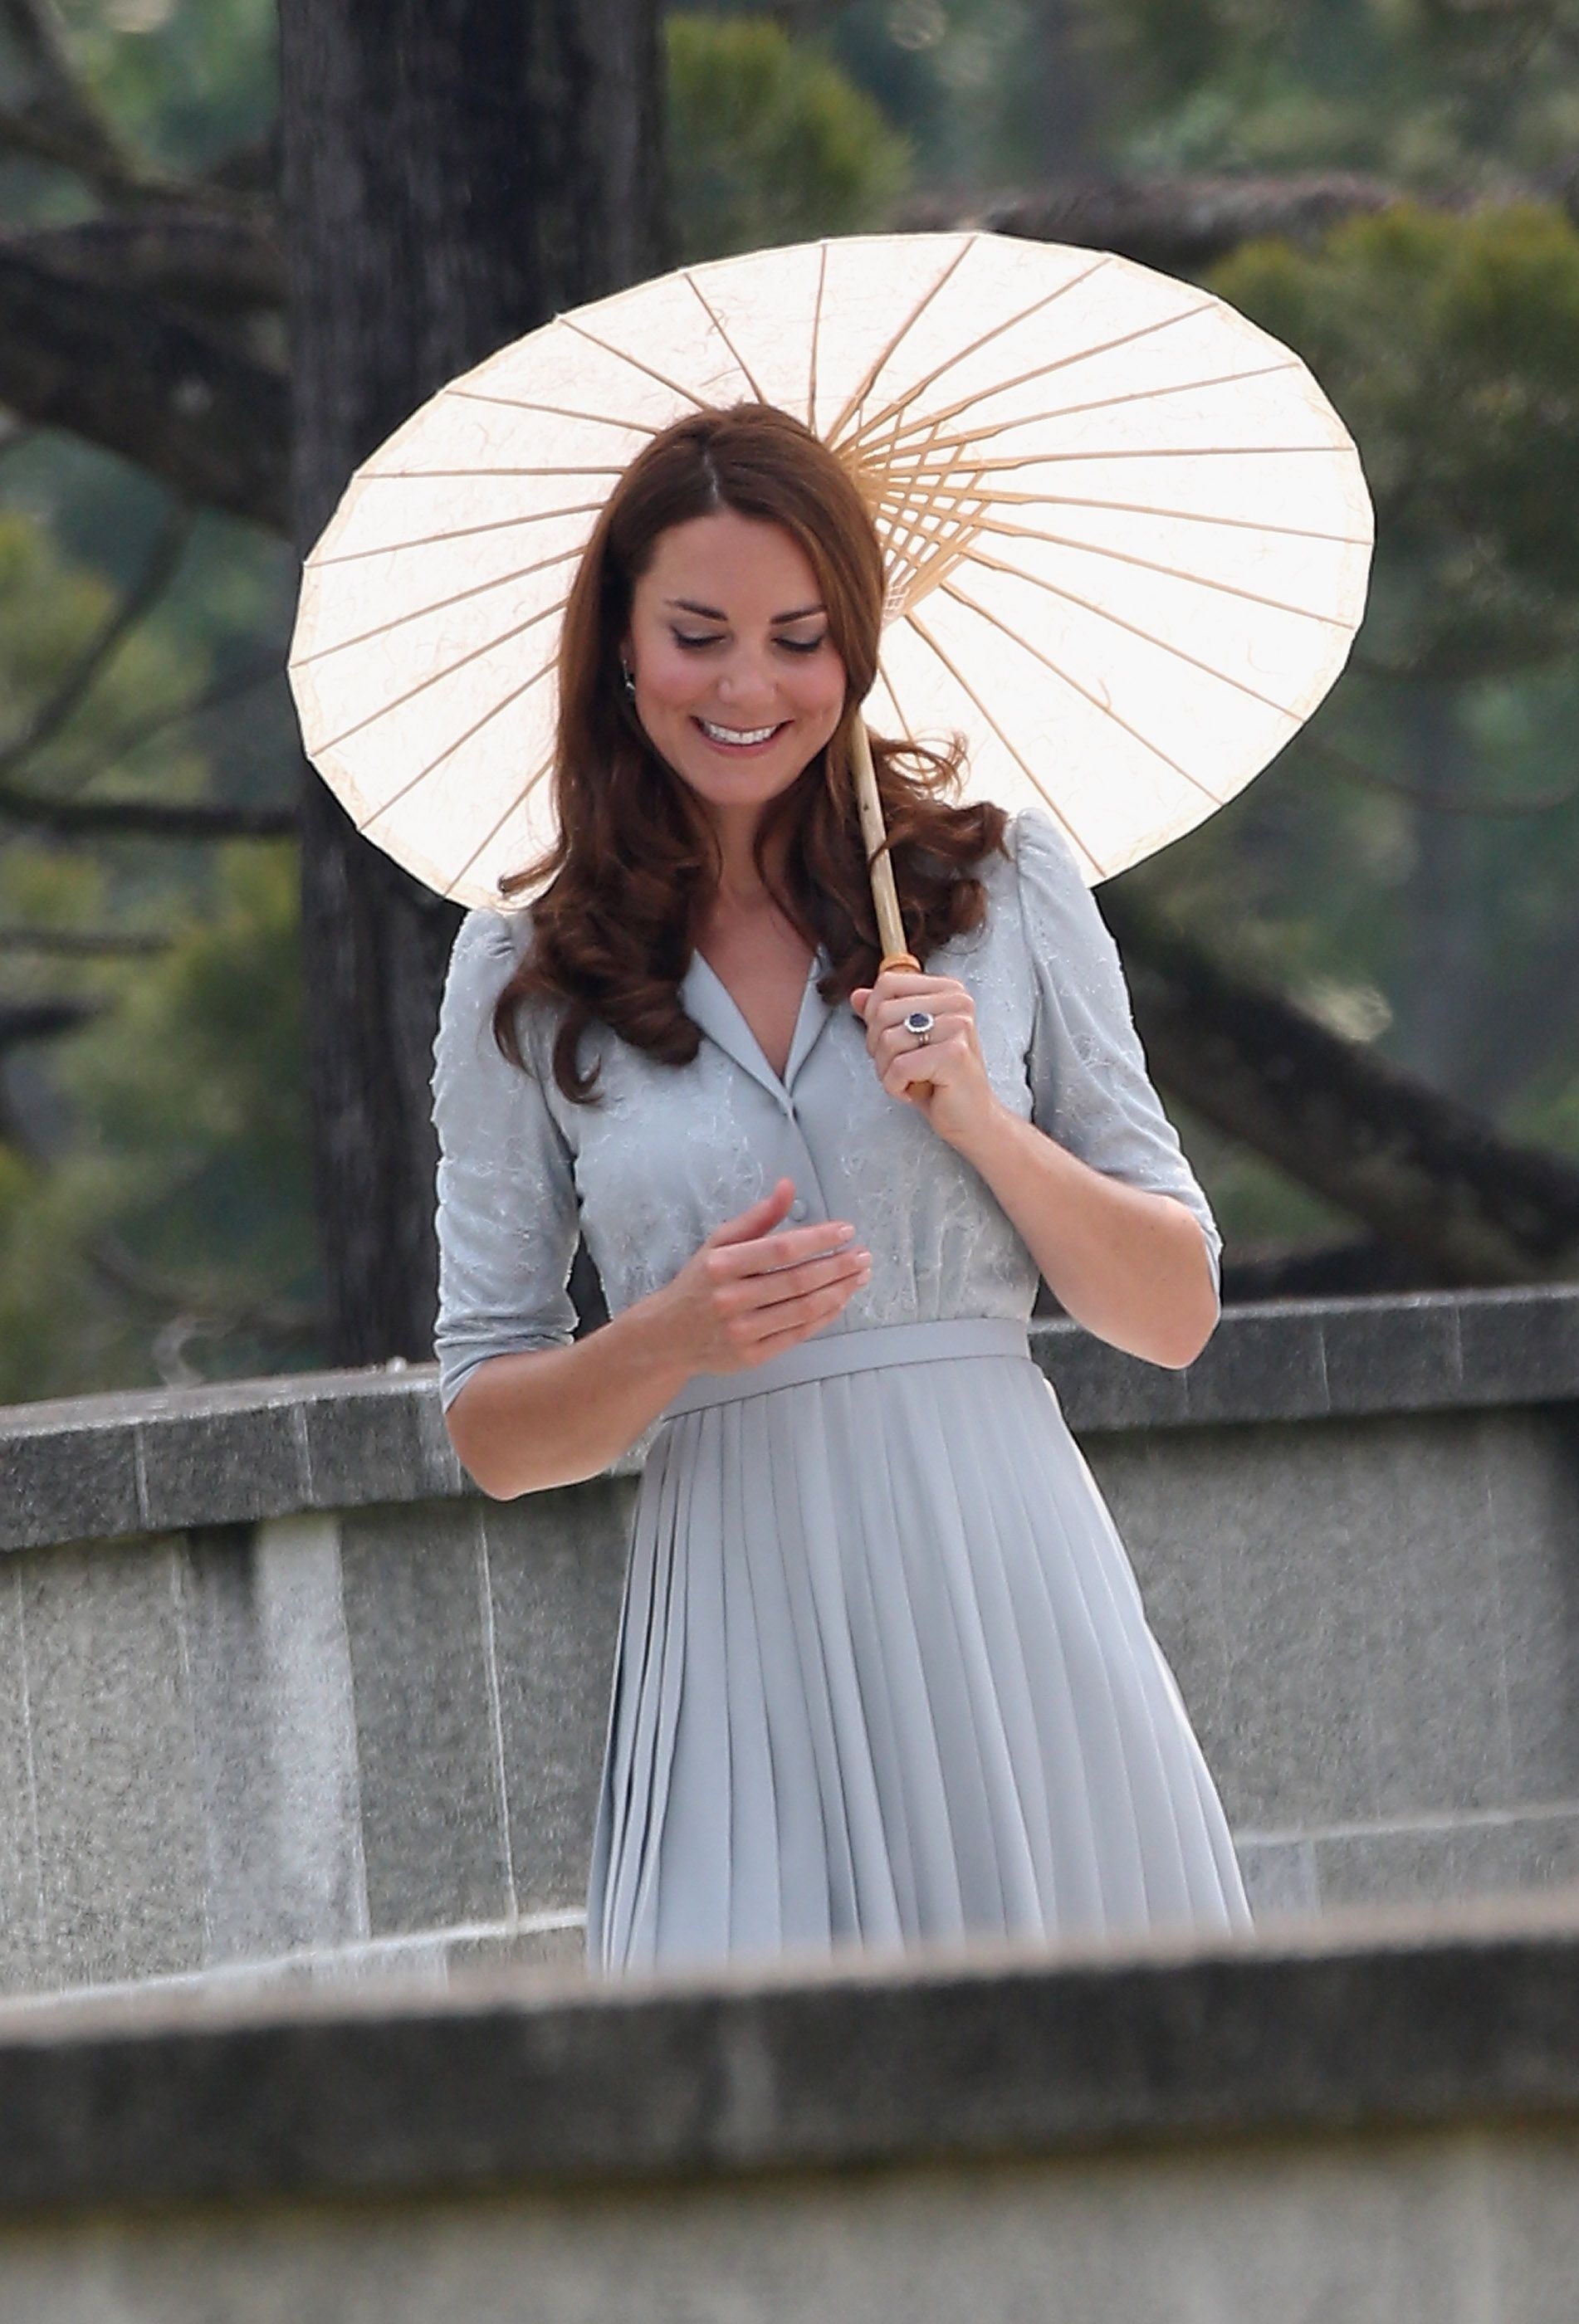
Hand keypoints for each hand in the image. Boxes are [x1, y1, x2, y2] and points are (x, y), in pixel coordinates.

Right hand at [659, 1178, 869, 1375]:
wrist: (669, 1335)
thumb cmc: (700, 1282)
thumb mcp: (719, 1243)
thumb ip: (757, 1217)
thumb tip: (789, 1186)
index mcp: (721, 1265)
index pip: (780, 1249)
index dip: (818, 1239)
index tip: (846, 1230)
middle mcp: (730, 1299)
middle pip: (798, 1281)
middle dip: (838, 1266)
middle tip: (863, 1255)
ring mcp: (741, 1331)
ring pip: (803, 1309)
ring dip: (839, 1291)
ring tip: (860, 1276)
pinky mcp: (751, 1356)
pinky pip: (798, 1334)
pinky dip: (824, 1316)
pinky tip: (840, 1300)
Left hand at [850, 969, 995, 1150]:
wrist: (971, 1117)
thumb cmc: (942, 1081)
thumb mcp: (907, 1041)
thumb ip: (883, 1014)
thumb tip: (857, 996)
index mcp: (948, 991)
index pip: (888, 983)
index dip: (874, 1016)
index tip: (894, 1042)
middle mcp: (957, 1002)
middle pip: (883, 1011)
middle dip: (879, 1048)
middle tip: (902, 1066)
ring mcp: (958, 1026)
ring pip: (888, 1039)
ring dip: (887, 1070)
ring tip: (911, 1079)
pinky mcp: (954, 1054)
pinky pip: (899, 1066)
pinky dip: (896, 1086)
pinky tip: (915, 1091)